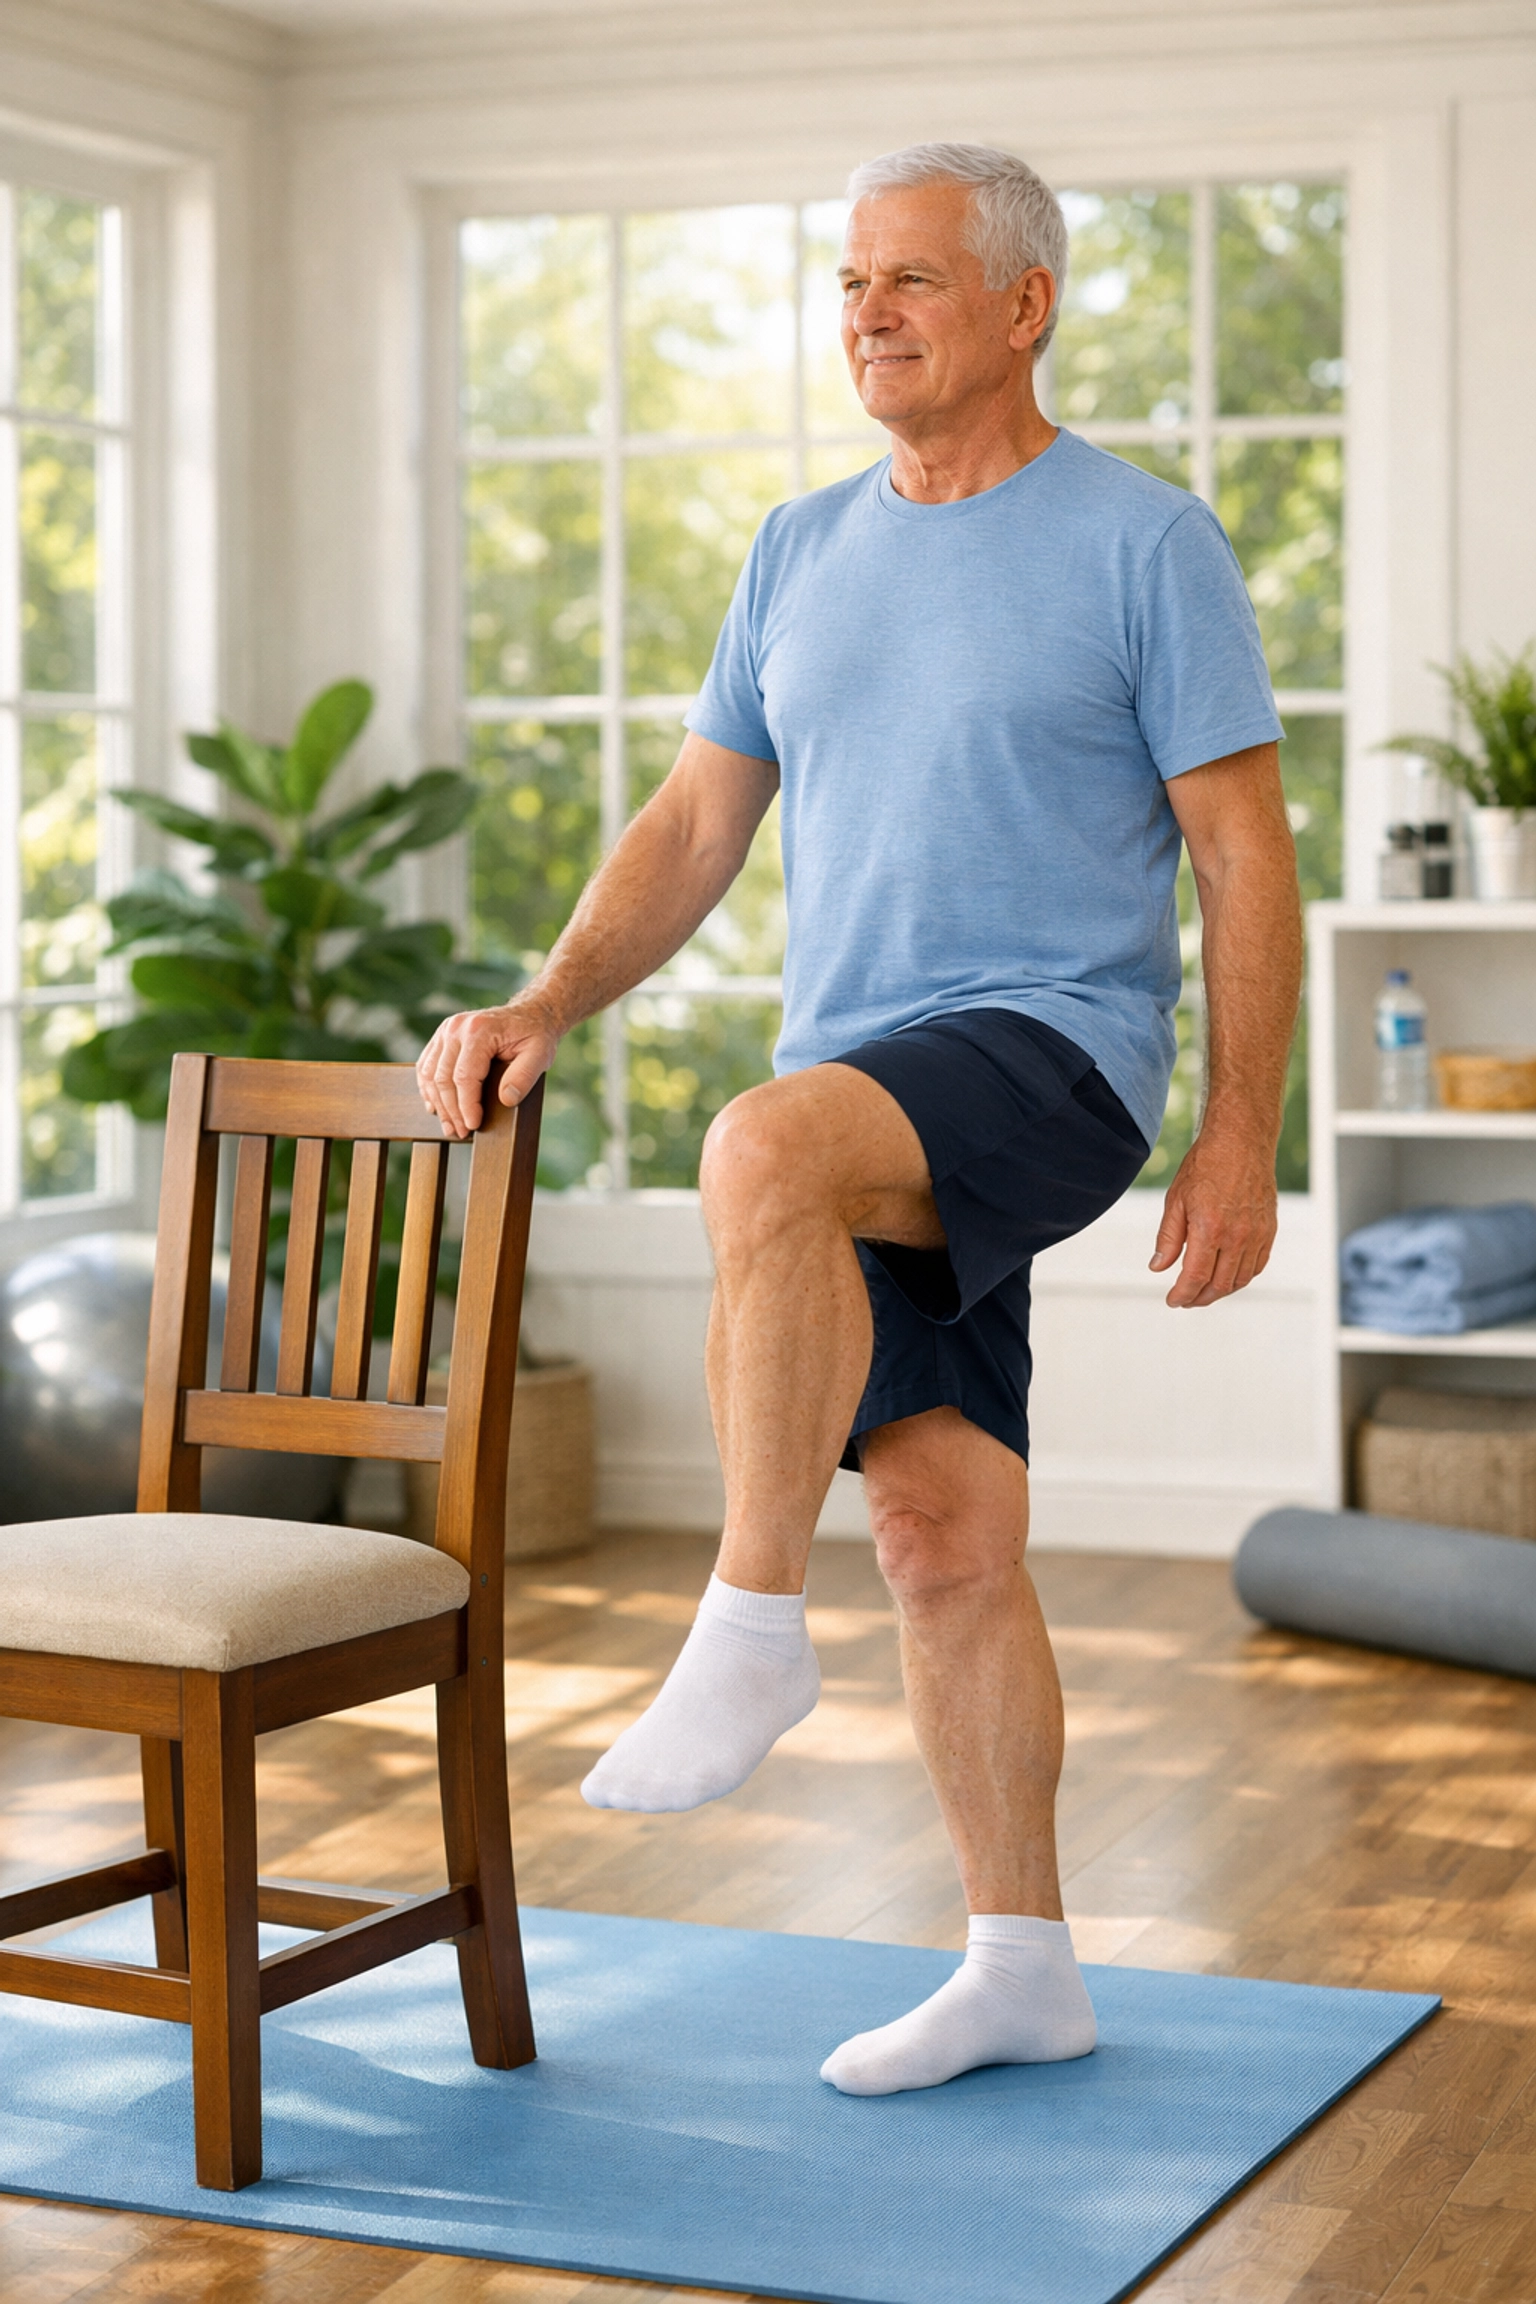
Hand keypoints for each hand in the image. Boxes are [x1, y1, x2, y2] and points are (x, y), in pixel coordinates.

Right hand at [415, 996, 560, 1138]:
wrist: (529, 1015)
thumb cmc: (534, 1035)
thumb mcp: (540, 1055)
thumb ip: (524, 1077)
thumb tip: (506, 1100)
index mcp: (479, 1030)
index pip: (464, 1076)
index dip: (467, 1105)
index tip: (473, 1126)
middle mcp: (457, 1028)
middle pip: (443, 1078)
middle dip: (451, 1110)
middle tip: (461, 1132)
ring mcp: (446, 1031)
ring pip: (430, 1075)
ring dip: (438, 1104)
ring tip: (450, 1126)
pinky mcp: (442, 1037)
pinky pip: (426, 1066)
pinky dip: (429, 1089)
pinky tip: (437, 1106)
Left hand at [1148, 1128, 1276, 1307]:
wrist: (1241, 1142)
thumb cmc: (1205, 1166)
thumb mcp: (1176, 1200)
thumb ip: (1168, 1238)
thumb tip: (1158, 1268)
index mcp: (1210, 1228)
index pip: (1196, 1277)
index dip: (1183, 1294)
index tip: (1173, 1301)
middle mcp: (1237, 1236)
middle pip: (1219, 1285)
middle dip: (1200, 1298)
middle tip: (1186, 1299)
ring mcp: (1257, 1235)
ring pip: (1240, 1280)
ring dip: (1221, 1292)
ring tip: (1204, 1291)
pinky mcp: (1270, 1230)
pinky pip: (1257, 1266)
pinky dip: (1241, 1278)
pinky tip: (1227, 1277)